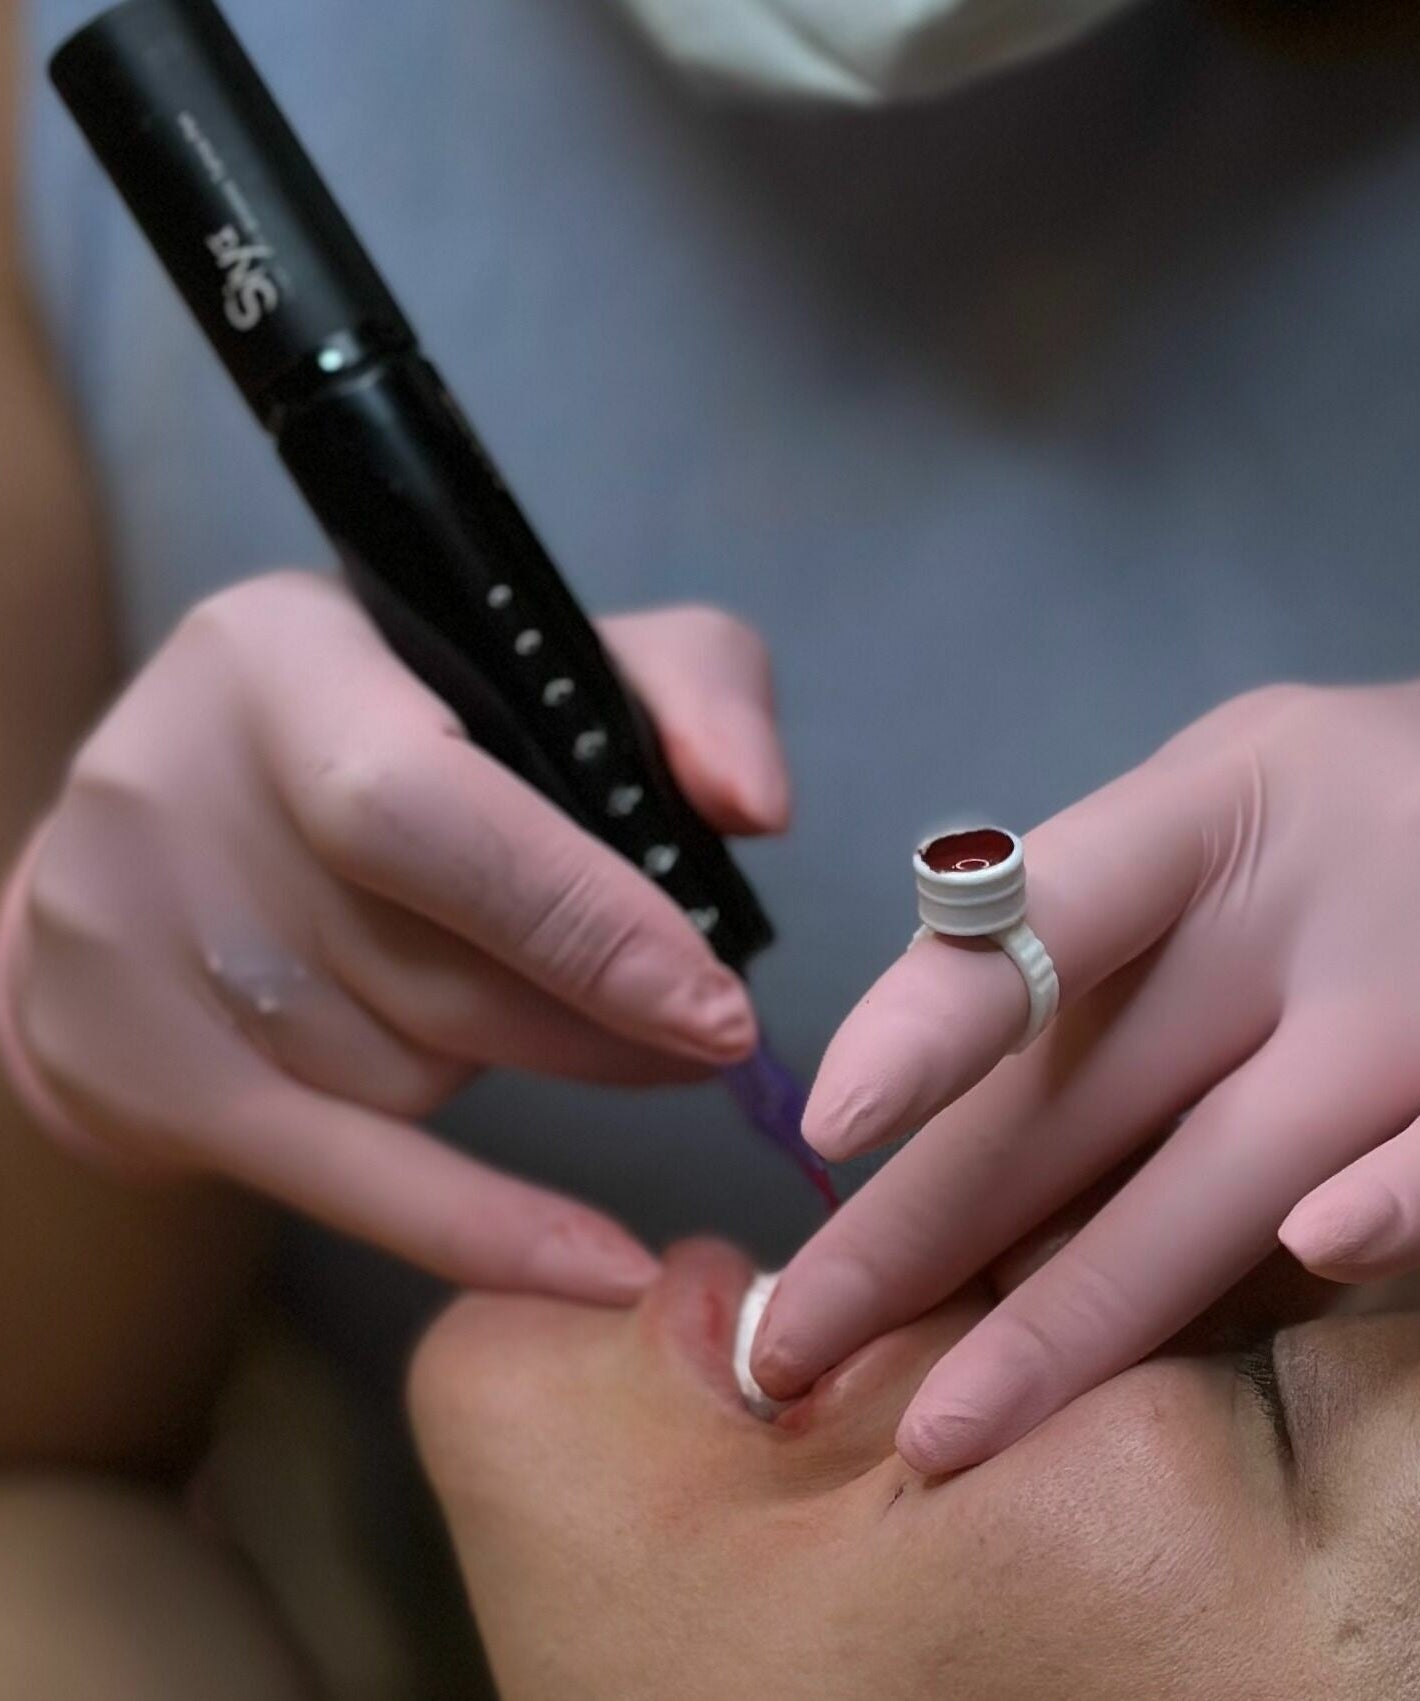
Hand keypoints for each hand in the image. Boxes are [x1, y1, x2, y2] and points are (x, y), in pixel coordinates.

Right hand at [0, 572, 789, 1301]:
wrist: (170, 802)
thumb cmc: (416, 714)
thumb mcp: (553, 657)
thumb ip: (694, 689)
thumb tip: (757, 804)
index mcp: (285, 662)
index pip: (426, 813)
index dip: (583, 921)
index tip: (719, 1009)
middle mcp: (173, 793)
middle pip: (430, 968)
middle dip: (600, 1023)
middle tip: (712, 1040)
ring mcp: (122, 939)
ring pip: (398, 1069)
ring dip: (513, 1065)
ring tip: (554, 1016)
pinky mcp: (123, 1066)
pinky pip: (340, 1179)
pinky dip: (482, 1228)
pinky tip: (600, 1267)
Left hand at [749, 659, 1419, 1468]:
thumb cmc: (1400, 829)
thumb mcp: (1250, 802)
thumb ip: (1106, 922)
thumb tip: (919, 1089)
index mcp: (1222, 805)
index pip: (1054, 904)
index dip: (940, 1014)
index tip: (828, 1124)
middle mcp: (1320, 887)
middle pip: (1105, 1086)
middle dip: (934, 1232)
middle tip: (794, 1349)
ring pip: (1239, 1165)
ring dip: (1083, 1309)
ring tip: (951, 1426)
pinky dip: (1396, 1206)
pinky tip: (1312, 1262)